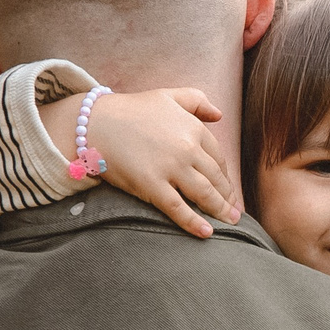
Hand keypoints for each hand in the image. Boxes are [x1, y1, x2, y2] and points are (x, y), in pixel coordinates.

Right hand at [44, 88, 242, 238]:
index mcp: (193, 128)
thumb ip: (197, 101)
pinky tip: (206, 233)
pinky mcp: (152, 185)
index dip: (226, 176)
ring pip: (204, 194)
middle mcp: (187, 148)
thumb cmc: (131, 109)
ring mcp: (170, 167)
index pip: (219, 158)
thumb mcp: (168, 96)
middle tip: (235, 211)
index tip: (228, 188)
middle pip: (215, 178)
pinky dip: (193, 222)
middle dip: (228, 197)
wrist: (94, 123)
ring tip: (230, 222)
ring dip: (220, 210)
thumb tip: (219, 115)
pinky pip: (178, 208)